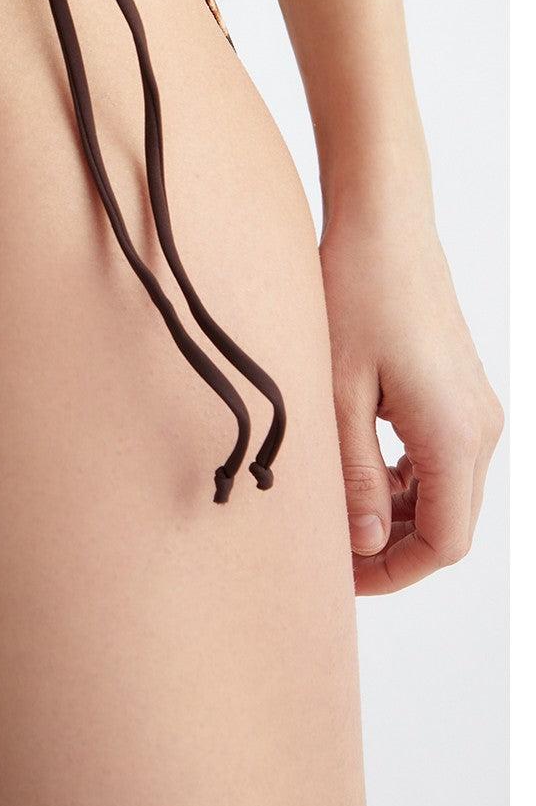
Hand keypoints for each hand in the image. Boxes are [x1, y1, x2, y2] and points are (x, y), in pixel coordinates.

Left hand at [319, 209, 502, 593]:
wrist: (383, 226)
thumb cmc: (356, 296)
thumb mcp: (336, 395)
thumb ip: (352, 475)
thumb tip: (365, 544)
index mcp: (453, 435)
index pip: (444, 543)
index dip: (393, 572)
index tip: (342, 579)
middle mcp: (478, 427)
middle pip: (447, 524)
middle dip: (390, 549)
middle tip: (328, 552)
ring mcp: (473, 409)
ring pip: (444, 495)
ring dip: (394, 514)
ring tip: (332, 511)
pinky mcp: (458, 394)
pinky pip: (438, 460)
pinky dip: (401, 480)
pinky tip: (353, 471)